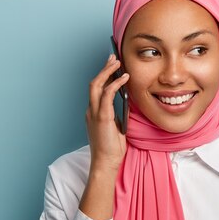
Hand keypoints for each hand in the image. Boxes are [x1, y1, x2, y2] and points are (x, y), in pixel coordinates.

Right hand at [86, 54, 128, 173]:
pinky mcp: (102, 117)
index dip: (104, 76)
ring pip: (96, 85)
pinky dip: (115, 84)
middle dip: (103, 68)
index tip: (112, 66)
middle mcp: (91, 110)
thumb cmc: (112, 148)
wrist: (106, 162)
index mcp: (94, 113)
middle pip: (94, 83)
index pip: (97, 89)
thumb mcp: (117, 127)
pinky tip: (124, 78)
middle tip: (113, 57)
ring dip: (107, 71)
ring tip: (117, 62)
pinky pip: (106, 95)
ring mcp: (94, 113)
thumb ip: (118, 114)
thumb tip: (127, 101)